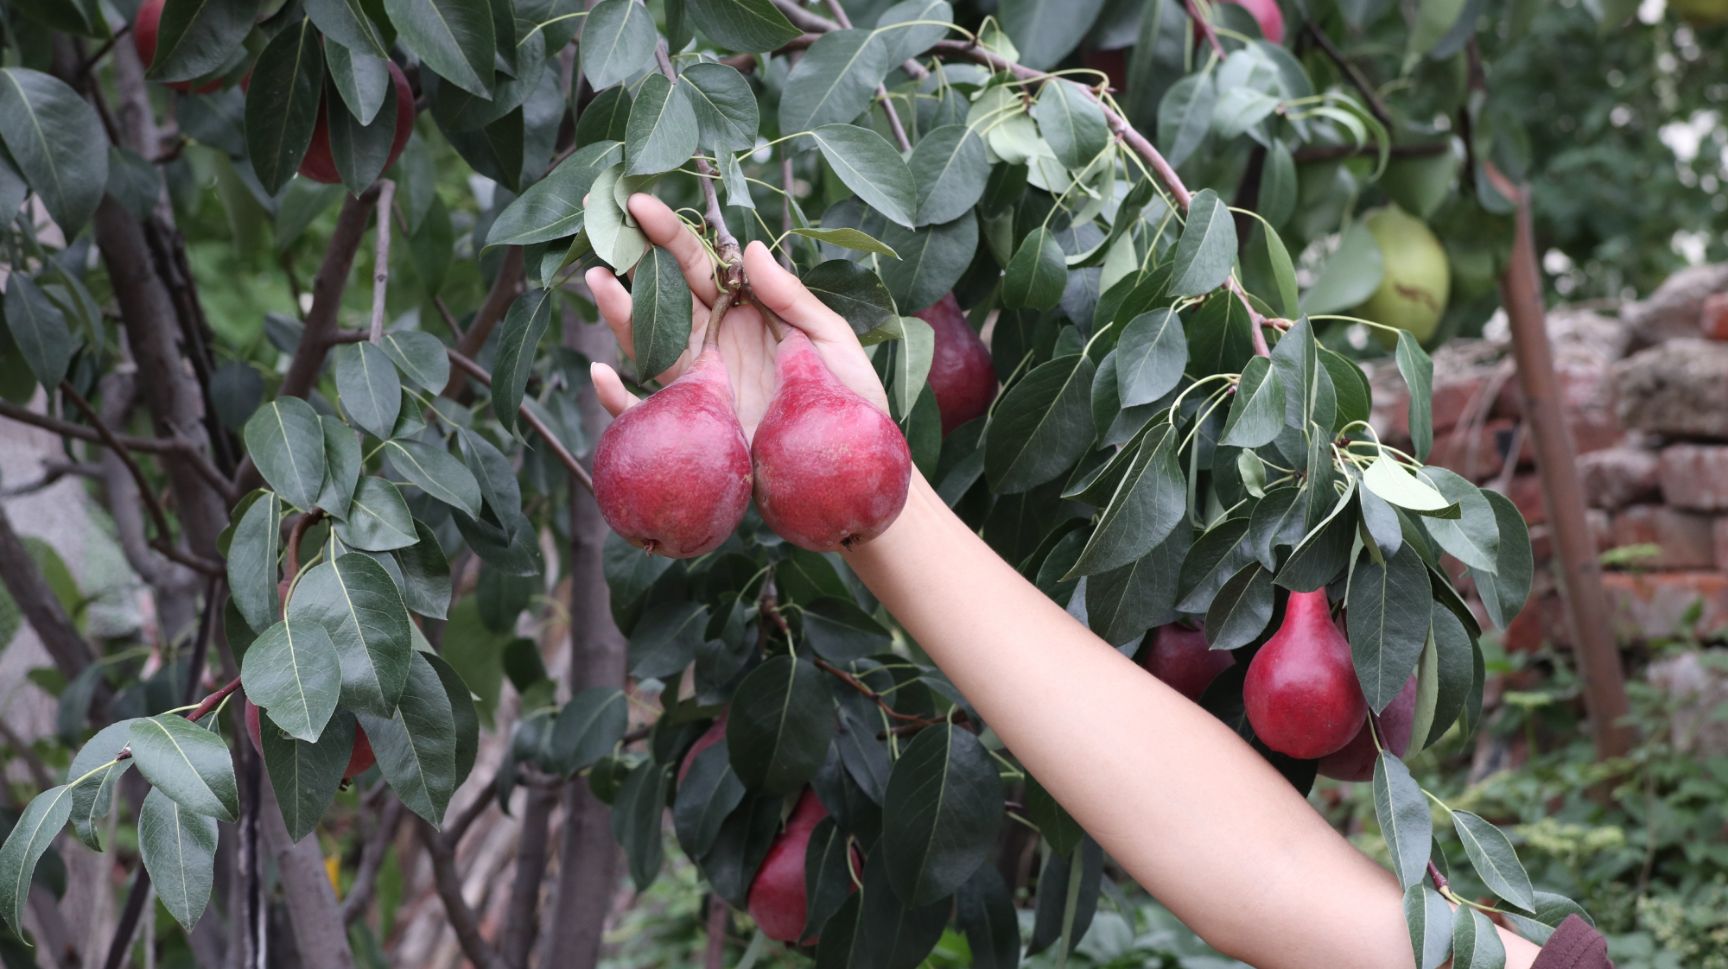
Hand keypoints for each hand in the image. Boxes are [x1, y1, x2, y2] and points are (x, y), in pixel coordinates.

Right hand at [586, 194, 887, 435]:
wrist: (849, 474)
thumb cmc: (851, 403)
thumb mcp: (831, 342)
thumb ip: (792, 298)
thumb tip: (749, 249)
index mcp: (748, 312)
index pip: (702, 264)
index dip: (671, 233)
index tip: (640, 203)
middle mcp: (716, 341)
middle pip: (665, 293)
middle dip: (632, 258)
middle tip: (602, 223)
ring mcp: (701, 382)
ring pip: (648, 342)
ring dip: (618, 313)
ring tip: (595, 280)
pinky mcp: (694, 424)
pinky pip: (646, 412)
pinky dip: (617, 400)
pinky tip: (600, 376)